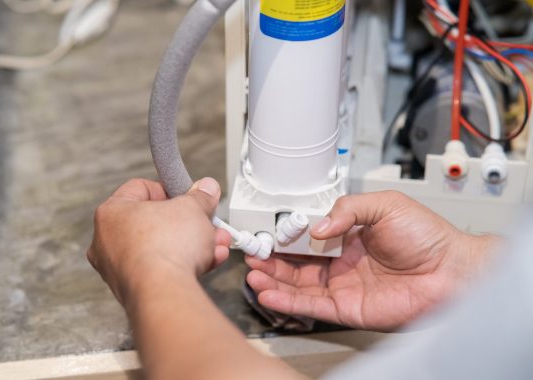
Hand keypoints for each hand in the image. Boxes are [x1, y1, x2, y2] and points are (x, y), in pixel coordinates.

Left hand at [87, 178, 230, 304]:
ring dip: (192, 244)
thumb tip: (205, 189)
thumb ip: (200, 196)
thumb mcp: (193, 208)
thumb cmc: (165, 248)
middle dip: (188, 223)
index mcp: (111, 212)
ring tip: (214, 243)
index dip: (171, 189)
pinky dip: (184, 264)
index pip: (141, 189)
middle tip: (204, 221)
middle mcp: (108, 241)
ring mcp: (119, 269)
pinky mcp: (135, 290)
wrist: (165, 293)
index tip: (189, 196)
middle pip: (155, 222)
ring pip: (162, 248)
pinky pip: (162, 270)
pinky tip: (207, 261)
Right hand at [246, 191, 494, 330]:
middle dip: (272, 260)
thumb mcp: (384, 205)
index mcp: (347, 235)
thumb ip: (346, 209)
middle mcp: (341, 262)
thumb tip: (315, 228)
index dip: (284, 236)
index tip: (265, 233)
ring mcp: (342, 286)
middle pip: (296, 263)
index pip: (306, 237)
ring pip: (298, 286)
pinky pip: (311, 306)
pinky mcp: (347, 309)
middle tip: (251, 254)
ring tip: (253, 273)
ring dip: (273, 281)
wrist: (451, 271)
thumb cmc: (426, 236)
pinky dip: (287, 302)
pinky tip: (269, 294)